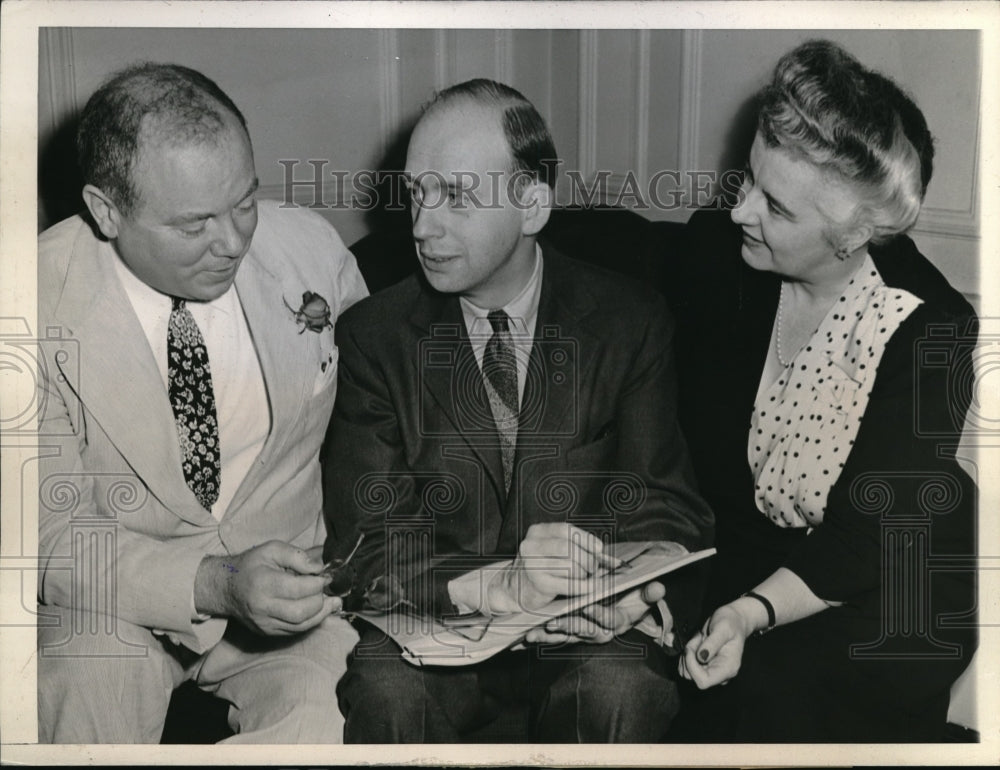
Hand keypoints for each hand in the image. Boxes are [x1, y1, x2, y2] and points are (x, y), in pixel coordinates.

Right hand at [195, 540, 341, 635]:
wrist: (226, 588)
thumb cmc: (252, 565)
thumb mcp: (272, 549)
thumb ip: (297, 556)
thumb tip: (319, 568)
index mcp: (263, 583)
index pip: (298, 589)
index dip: (318, 583)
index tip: (327, 576)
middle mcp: (262, 607)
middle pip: (301, 612)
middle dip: (321, 601)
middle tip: (328, 591)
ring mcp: (263, 623)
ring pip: (300, 626)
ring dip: (320, 615)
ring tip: (332, 603)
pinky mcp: (266, 632)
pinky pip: (294, 631)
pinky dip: (309, 622)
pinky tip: (318, 611)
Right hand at [486, 523, 617, 614]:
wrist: (515, 588)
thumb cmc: (540, 567)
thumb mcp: (551, 549)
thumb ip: (573, 546)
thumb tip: (602, 553)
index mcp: (537, 532)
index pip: (566, 530)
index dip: (586, 539)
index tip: (599, 548)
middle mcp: (531, 545)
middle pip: (570, 548)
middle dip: (588, 560)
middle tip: (594, 568)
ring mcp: (533, 565)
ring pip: (571, 567)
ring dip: (585, 575)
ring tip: (585, 577)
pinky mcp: (538, 584)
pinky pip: (569, 584)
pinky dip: (584, 587)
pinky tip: (590, 588)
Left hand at [525, 581, 667, 645]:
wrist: (621, 608)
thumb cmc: (630, 600)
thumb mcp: (642, 597)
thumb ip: (649, 593)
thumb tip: (659, 587)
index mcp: (617, 622)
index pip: (609, 619)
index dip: (600, 613)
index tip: (589, 605)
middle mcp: (600, 631)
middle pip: (585, 630)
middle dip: (570, 625)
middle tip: (555, 621)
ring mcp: (584, 634)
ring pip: (568, 635)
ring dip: (552, 635)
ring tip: (536, 632)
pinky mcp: (571, 634)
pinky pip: (557, 638)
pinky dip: (543, 637)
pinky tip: (529, 636)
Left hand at [678, 602, 754, 688]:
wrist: (733, 620)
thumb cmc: (731, 623)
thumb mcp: (723, 628)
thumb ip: (712, 643)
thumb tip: (701, 658)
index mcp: (728, 669)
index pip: (703, 681)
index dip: (691, 666)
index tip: (690, 648)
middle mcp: (720, 674)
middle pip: (692, 677)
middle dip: (689, 657)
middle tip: (697, 638)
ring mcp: (711, 671)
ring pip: (687, 673)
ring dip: (687, 655)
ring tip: (698, 639)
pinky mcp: (703, 667)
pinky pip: (686, 667)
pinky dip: (686, 655)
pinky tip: (696, 643)